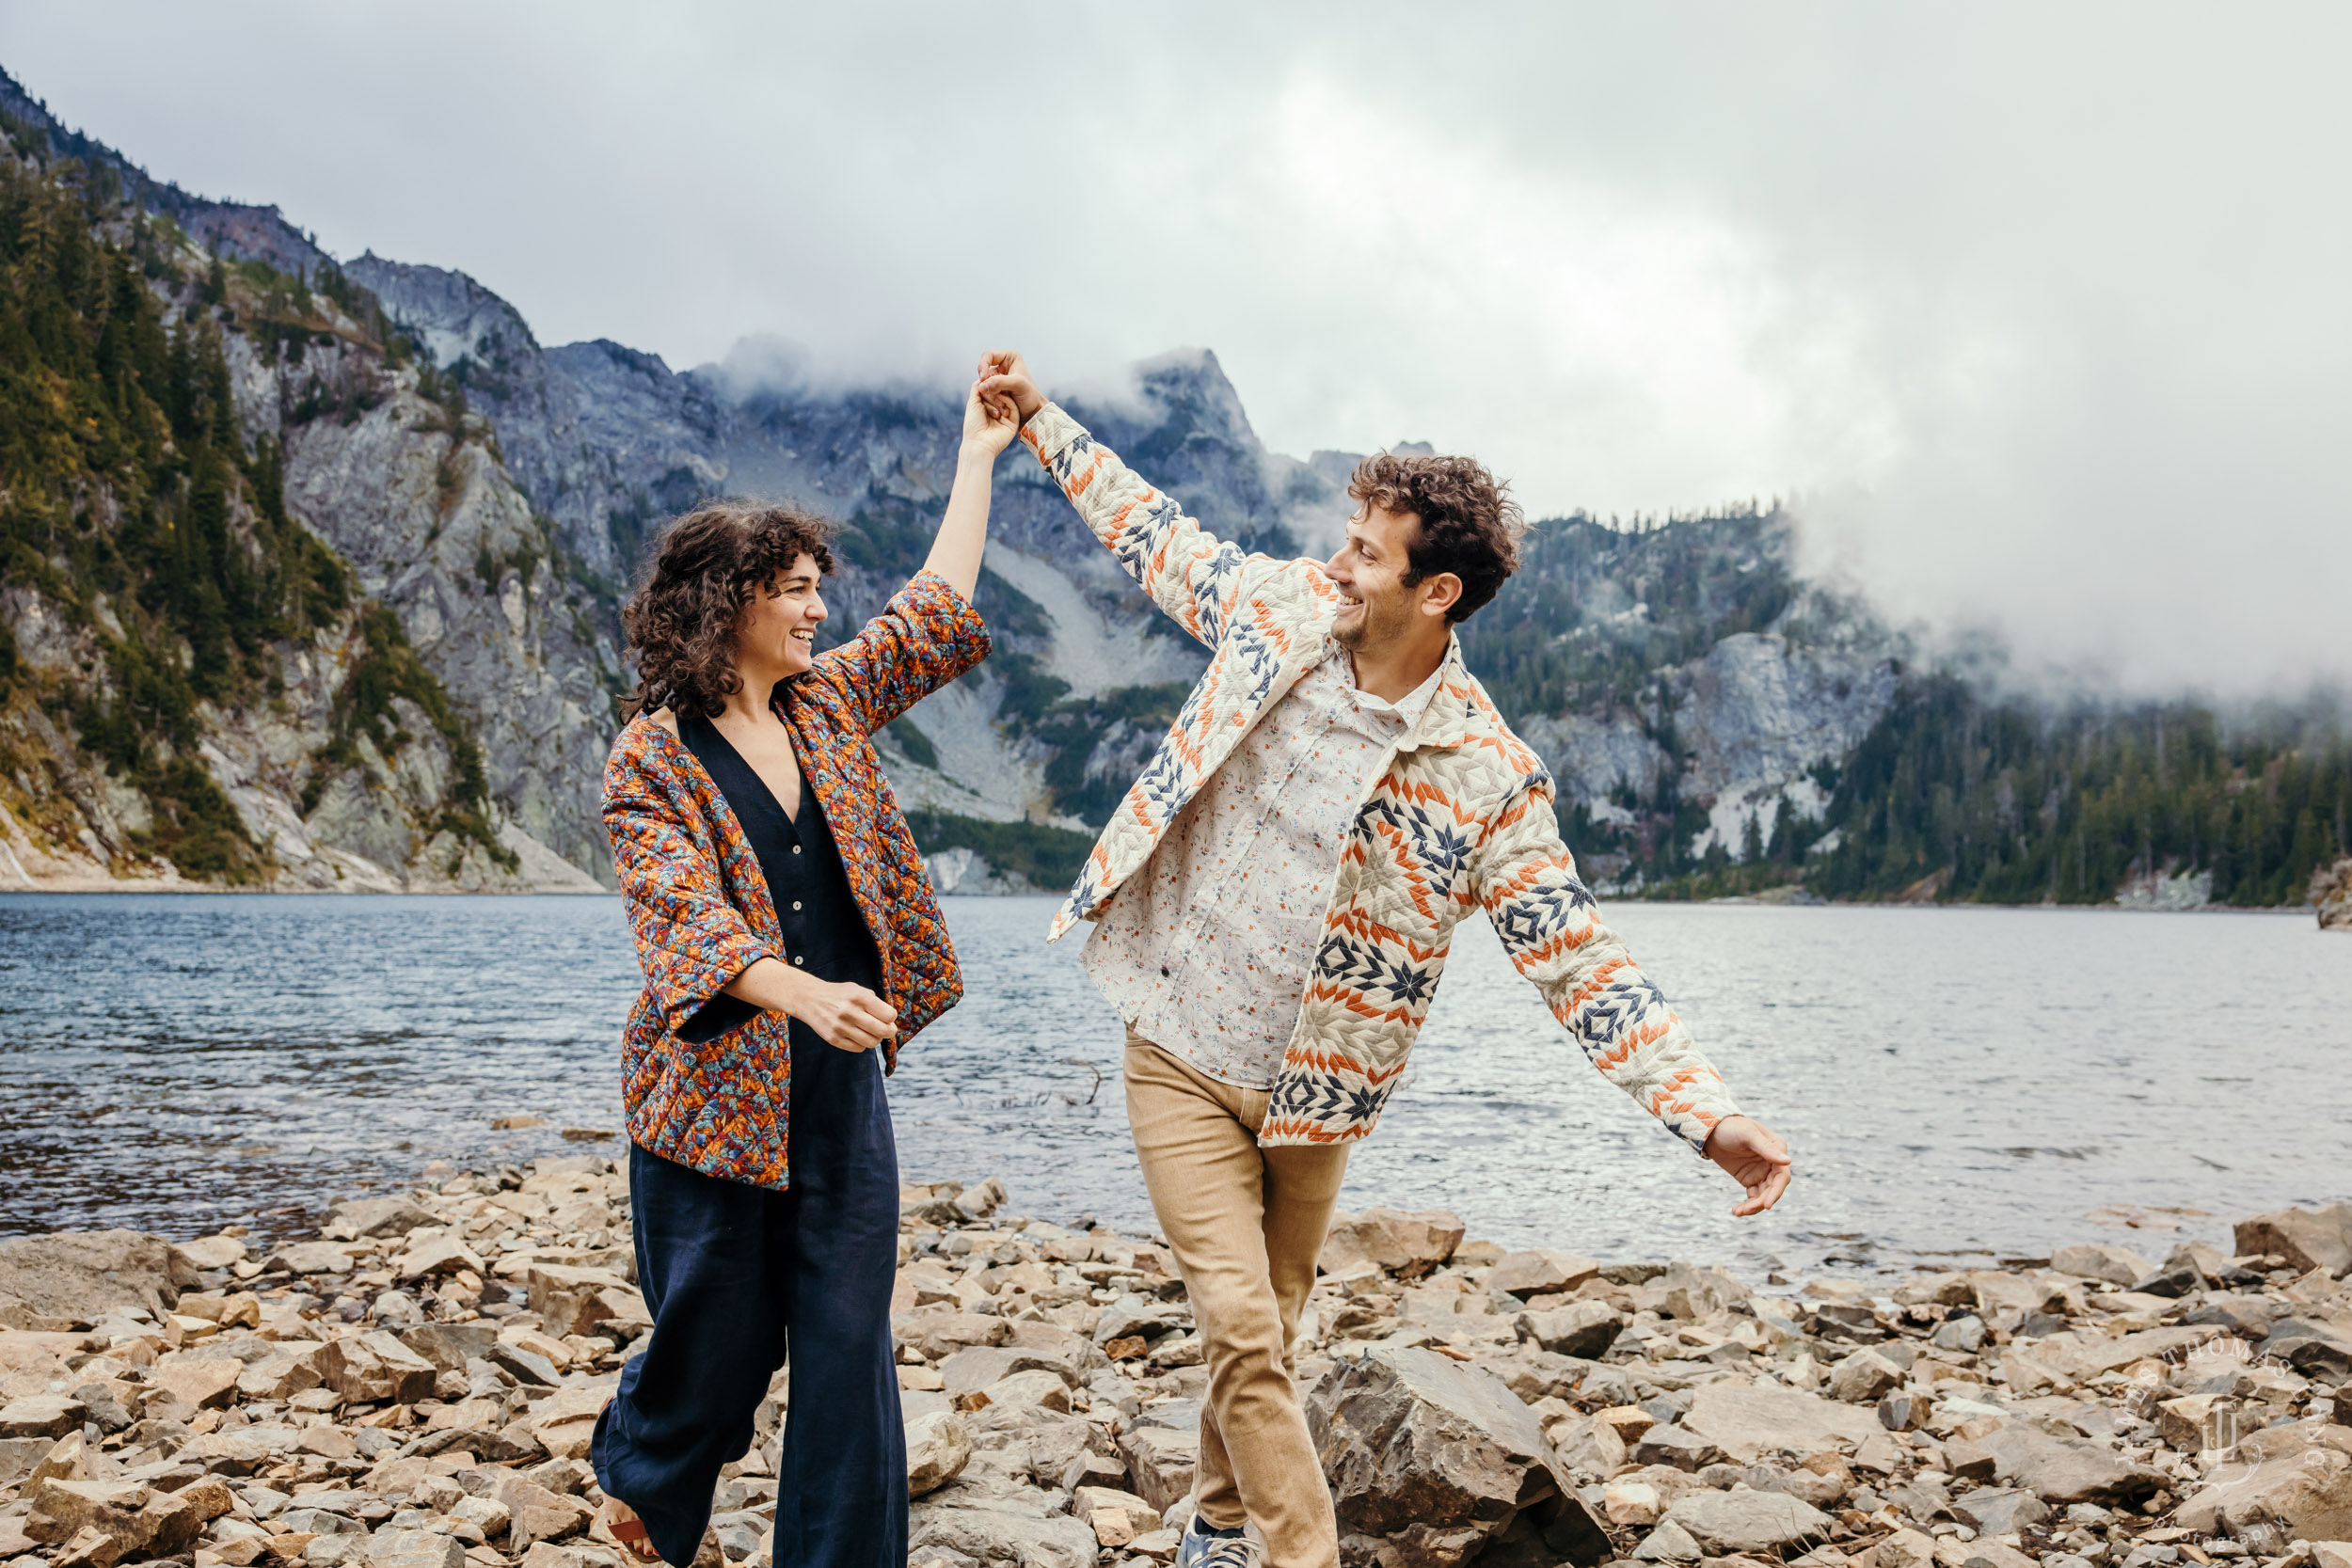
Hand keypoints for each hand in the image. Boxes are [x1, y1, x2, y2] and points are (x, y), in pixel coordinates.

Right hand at [784, 973, 898, 1054]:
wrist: (809, 999)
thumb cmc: (838, 994)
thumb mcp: (857, 989)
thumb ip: (874, 1001)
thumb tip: (890, 1018)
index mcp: (859, 997)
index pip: (889, 1015)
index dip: (891, 1017)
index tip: (888, 1017)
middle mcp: (850, 1012)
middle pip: (883, 1031)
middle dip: (890, 1031)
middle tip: (888, 1030)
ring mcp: (841, 1027)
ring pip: (871, 1042)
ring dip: (876, 1039)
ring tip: (872, 1033)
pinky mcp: (833, 1039)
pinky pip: (858, 1048)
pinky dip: (862, 1044)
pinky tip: (858, 1035)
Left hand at [962, 377, 1018, 457]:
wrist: (979, 443)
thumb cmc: (973, 424)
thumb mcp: (973, 402)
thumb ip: (978, 387)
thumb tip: (984, 376)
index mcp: (988, 406)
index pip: (991, 389)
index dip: (988, 387)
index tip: (983, 386)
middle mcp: (998, 410)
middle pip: (999, 392)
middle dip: (992, 393)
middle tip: (987, 397)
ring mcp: (1006, 415)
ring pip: (1006, 397)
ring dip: (998, 398)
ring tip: (992, 406)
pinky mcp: (1014, 421)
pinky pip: (1013, 406)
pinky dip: (1006, 402)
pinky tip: (999, 407)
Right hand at [976, 349, 1044, 423]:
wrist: (1032, 413)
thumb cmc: (1030, 397)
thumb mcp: (1018, 385)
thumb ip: (1000, 382)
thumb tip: (982, 385)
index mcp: (1009, 357)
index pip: (987, 355)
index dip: (983, 366)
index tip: (983, 379)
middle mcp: (1002, 366)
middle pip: (983, 371)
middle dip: (987, 383)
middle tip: (994, 393)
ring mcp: (997, 379)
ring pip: (983, 383)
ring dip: (989, 394)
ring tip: (1002, 402)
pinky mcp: (994, 390)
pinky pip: (985, 393)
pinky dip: (990, 400)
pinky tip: (1000, 406)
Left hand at [1703, 1115, 1791, 1215]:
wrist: (1711, 1130)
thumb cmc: (1732, 1127)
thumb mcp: (1748, 1135)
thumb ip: (1767, 1149)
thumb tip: (1788, 1161)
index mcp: (1778, 1150)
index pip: (1782, 1176)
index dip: (1776, 1192)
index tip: (1767, 1205)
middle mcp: (1773, 1163)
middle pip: (1773, 1189)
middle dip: (1761, 1202)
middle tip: (1746, 1210)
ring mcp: (1762, 1172)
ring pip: (1763, 1196)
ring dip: (1753, 1207)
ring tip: (1738, 1211)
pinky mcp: (1750, 1179)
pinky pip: (1753, 1197)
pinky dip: (1747, 1205)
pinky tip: (1737, 1211)